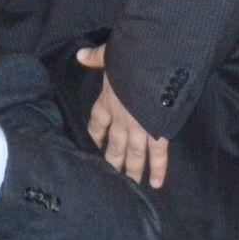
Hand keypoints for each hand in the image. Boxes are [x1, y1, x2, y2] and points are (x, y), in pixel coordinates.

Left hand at [76, 47, 167, 188]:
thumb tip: (79, 54)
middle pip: (114, 146)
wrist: (155, 61)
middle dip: (111, 162)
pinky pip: (158, 154)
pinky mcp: (158, 130)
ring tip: (129, 185)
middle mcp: (122, 118)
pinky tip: (156, 184)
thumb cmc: (132, 55)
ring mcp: (140, 127)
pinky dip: (158, 170)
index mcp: (109, 100)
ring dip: (132, 171)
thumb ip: (96, 57)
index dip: (94, 134)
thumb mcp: (111, 54)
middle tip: (108, 178)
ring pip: (134, 155)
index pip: (97, 122)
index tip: (92, 144)